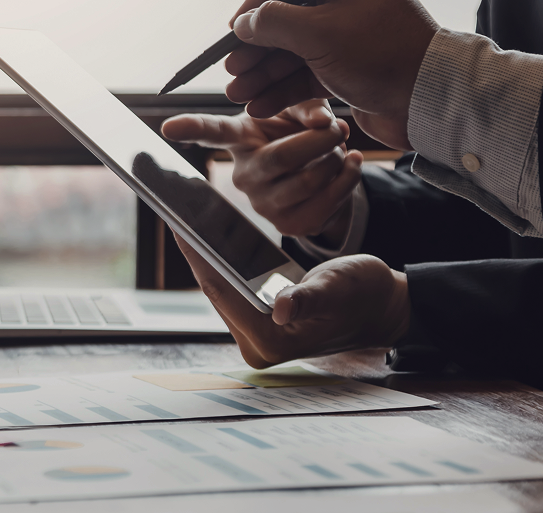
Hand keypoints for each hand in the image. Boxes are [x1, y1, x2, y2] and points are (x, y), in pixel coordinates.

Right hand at [161, 100, 362, 243]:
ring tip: (341, 148)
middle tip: (339, 127)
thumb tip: (323, 122)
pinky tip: (350, 165)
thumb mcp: (302, 110)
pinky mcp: (289, 226)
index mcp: (240, 139)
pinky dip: (348, 180)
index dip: (190, 128)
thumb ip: (309, 106)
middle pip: (281, 157)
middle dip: (320, 140)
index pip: (212, 133)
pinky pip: (326, 203)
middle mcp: (243, 175)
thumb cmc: (302, 133)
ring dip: (337, 160)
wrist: (323, 172)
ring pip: (309, 180)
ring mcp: (263, 205)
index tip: (167, 127)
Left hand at [175, 234, 409, 367]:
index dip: (197, 254)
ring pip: (220, 288)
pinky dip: (221, 262)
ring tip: (184, 219)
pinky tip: (207, 235)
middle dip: (195, 251)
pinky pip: (231, 288)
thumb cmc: (366, 296)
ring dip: (204, 256)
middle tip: (174, 211)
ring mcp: (256, 337)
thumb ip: (310, 298)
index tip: (177, 221)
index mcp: (271, 341)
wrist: (383, 307)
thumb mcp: (339, 288)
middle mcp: (257, 345)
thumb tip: (283, 308)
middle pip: (215, 290)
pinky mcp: (259, 324)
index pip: (221, 290)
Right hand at [224, 0, 438, 150]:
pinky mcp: (350, 71)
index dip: (258, 1)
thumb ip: (274, 23)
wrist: (432, 101)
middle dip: (255, 49)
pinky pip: (307, 76)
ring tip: (238, 95)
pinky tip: (260, 106)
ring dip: (263, 74)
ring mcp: (349, 39)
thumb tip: (243, 23)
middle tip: (231, 69)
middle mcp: (349, 4)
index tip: (235, 28)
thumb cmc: (382, 55)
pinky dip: (283, 90)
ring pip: (294, 52)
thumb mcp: (319, 33)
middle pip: (287, 20)